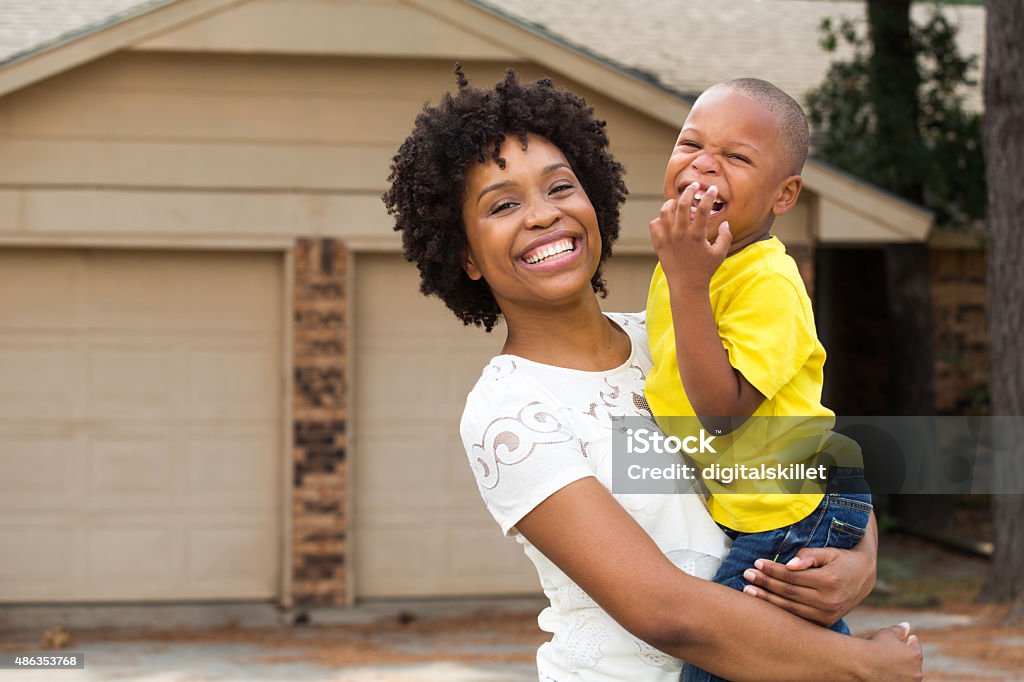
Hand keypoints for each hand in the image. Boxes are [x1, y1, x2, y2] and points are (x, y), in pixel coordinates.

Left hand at [649, 182, 731, 291]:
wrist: (686, 285)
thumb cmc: (704, 270)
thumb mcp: (720, 253)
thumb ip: (726, 236)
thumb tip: (725, 222)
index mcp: (697, 235)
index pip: (704, 208)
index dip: (709, 195)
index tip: (712, 189)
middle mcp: (680, 234)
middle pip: (683, 204)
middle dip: (689, 191)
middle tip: (694, 186)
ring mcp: (667, 238)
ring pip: (665, 211)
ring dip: (672, 203)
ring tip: (679, 202)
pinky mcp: (658, 243)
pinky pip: (654, 224)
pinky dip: (660, 219)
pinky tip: (668, 220)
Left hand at [740, 546, 873, 626]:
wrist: (864, 577)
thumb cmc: (842, 560)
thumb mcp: (829, 552)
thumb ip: (810, 556)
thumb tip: (790, 565)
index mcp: (829, 582)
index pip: (792, 577)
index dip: (773, 570)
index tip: (757, 562)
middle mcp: (829, 602)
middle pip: (788, 593)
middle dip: (765, 583)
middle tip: (746, 574)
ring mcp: (827, 616)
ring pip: (790, 608)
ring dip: (767, 599)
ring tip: (748, 590)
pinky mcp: (825, 623)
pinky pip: (797, 618)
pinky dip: (779, 612)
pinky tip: (764, 605)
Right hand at [863, 622, 923, 680]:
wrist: (860, 665)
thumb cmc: (874, 647)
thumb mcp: (887, 633)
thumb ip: (899, 630)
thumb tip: (907, 625)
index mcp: (916, 655)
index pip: (915, 645)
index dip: (907, 640)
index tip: (900, 640)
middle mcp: (916, 672)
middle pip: (913, 662)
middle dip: (904, 657)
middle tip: (890, 653)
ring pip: (907, 674)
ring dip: (900, 669)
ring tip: (885, 664)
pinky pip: (898, 680)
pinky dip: (893, 677)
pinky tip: (882, 672)